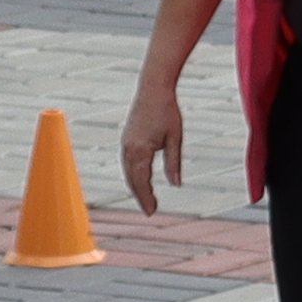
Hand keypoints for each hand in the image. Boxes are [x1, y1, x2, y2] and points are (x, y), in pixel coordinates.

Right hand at [119, 79, 185, 217]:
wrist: (153, 89)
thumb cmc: (168, 112)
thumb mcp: (176, 138)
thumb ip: (174, 163)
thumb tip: (176, 184)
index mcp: (140, 150)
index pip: (141, 181)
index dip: (146, 198)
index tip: (152, 212)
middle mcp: (128, 148)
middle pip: (132, 179)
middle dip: (140, 196)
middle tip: (150, 211)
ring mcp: (125, 143)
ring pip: (128, 171)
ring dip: (136, 186)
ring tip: (147, 200)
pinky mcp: (126, 139)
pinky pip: (127, 162)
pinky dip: (133, 174)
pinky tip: (140, 180)